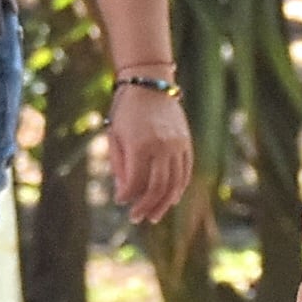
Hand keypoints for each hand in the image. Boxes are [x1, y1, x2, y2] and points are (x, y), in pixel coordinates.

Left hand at [106, 78, 194, 225]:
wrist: (149, 84)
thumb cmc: (126, 110)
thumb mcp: (115, 136)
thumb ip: (120, 166)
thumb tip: (124, 195)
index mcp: (140, 145)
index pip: (135, 182)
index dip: (127, 196)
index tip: (120, 201)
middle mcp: (162, 146)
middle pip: (158, 187)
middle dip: (146, 206)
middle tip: (137, 218)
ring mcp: (177, 145)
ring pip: (175, 183)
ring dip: (164, 203)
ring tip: (154, 215)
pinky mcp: (186, 143)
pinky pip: (185, 171)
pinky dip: (179, 188)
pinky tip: (170, 199)